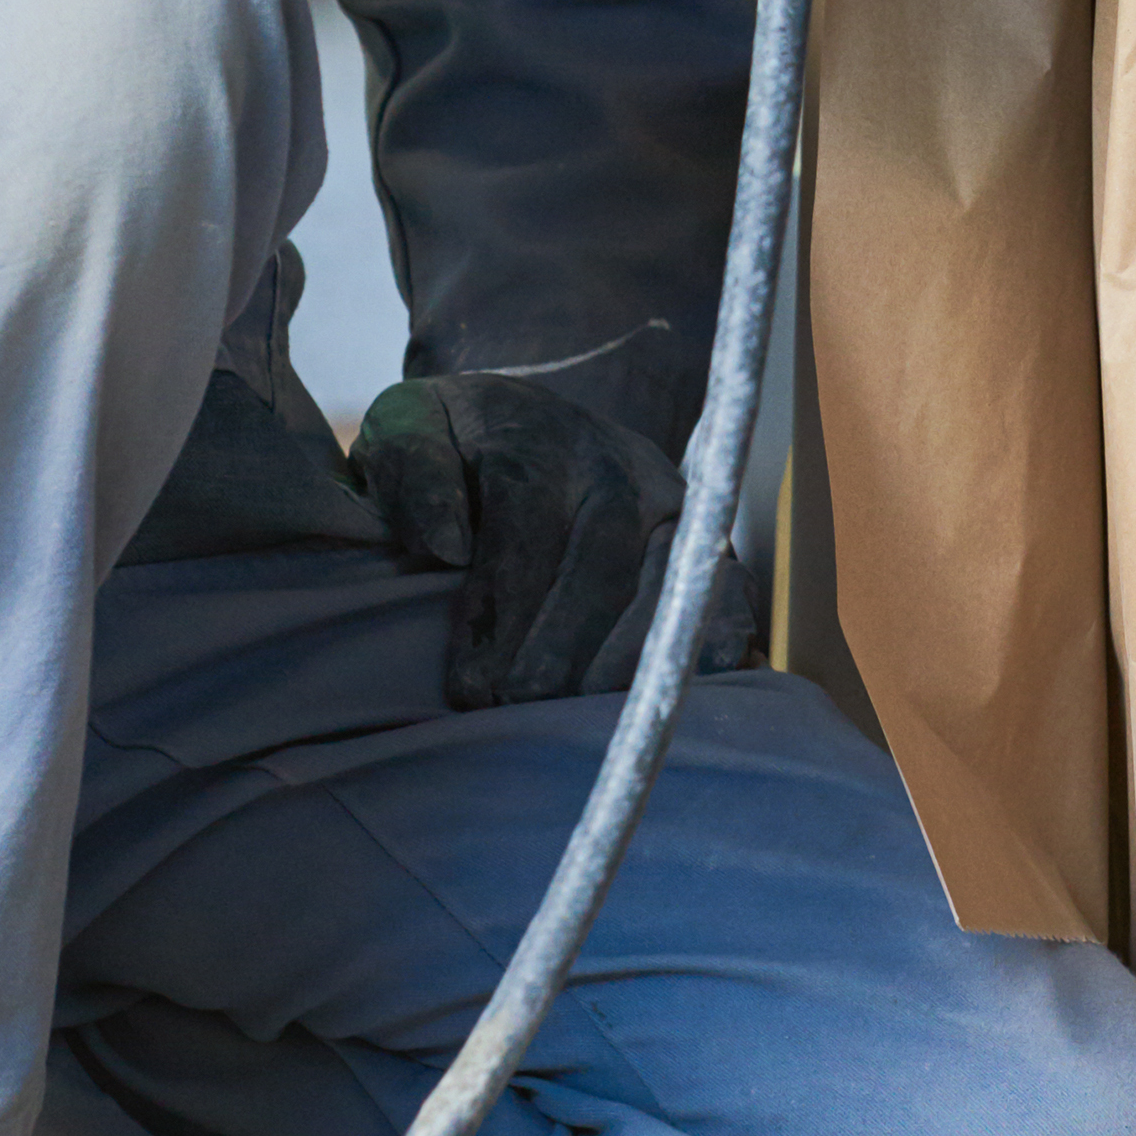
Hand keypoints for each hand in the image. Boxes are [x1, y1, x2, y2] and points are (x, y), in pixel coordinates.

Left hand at [357, 368, 764, 708]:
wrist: (531, 422)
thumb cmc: (455, 446)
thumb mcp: (408, 427)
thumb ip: (410, 471)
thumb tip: (444, 545)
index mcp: (542, 435)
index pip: (526, 519)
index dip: (500, 607)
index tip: (469, 686)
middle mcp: (621, 466)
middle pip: (603, 560)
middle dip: (562, 643)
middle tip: (520, 706)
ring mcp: (675, 504)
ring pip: (668, 581)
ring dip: (628, 656)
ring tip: (581, 713)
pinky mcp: (706, 541)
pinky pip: (728, 592)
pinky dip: (719, 639)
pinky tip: (687, 691)